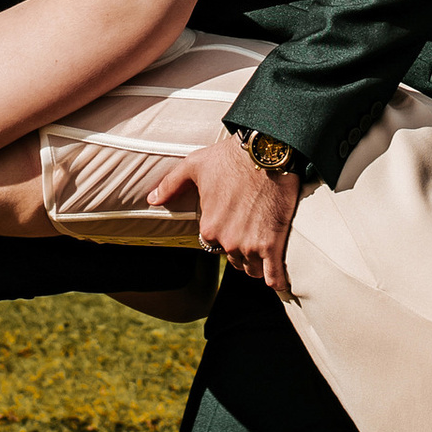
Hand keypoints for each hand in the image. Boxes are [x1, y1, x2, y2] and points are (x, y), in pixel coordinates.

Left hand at [150, 131, 300, 296]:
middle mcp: (227, 240)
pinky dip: (277, 280)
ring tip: (265, 250)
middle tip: (252, 231)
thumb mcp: (194, 165)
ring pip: (253, 269)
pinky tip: (278, 280)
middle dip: (241, 249)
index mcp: (208, 226)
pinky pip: (274, 276)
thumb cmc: (230, 156)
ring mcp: (250, 245)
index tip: (234, 222)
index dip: (224, 235)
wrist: (267, 151)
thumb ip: (171, 184)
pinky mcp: (273, 244)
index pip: (213, 244)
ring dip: (258, 263)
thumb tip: (152, 199)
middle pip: (234, 259)